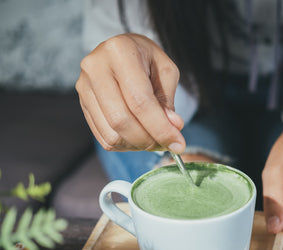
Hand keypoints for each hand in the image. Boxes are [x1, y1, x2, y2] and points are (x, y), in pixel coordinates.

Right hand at [76, 33, 184, 152]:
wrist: (123, 50)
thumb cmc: (147, 59)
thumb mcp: (166, 71)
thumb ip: (168, 100)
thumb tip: (172, 128)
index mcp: (119, 52)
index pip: (140, 102)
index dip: (160, 128)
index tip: (178, 144)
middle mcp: (95, 68)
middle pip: (121, 120)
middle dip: (148, 140)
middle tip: (167, 144)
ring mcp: (84, 87)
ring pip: (111, 133)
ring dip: (137, 145)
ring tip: (154, 139)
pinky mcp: (83, 103)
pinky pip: (103, 137)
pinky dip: (125, 144)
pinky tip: (139, 137)